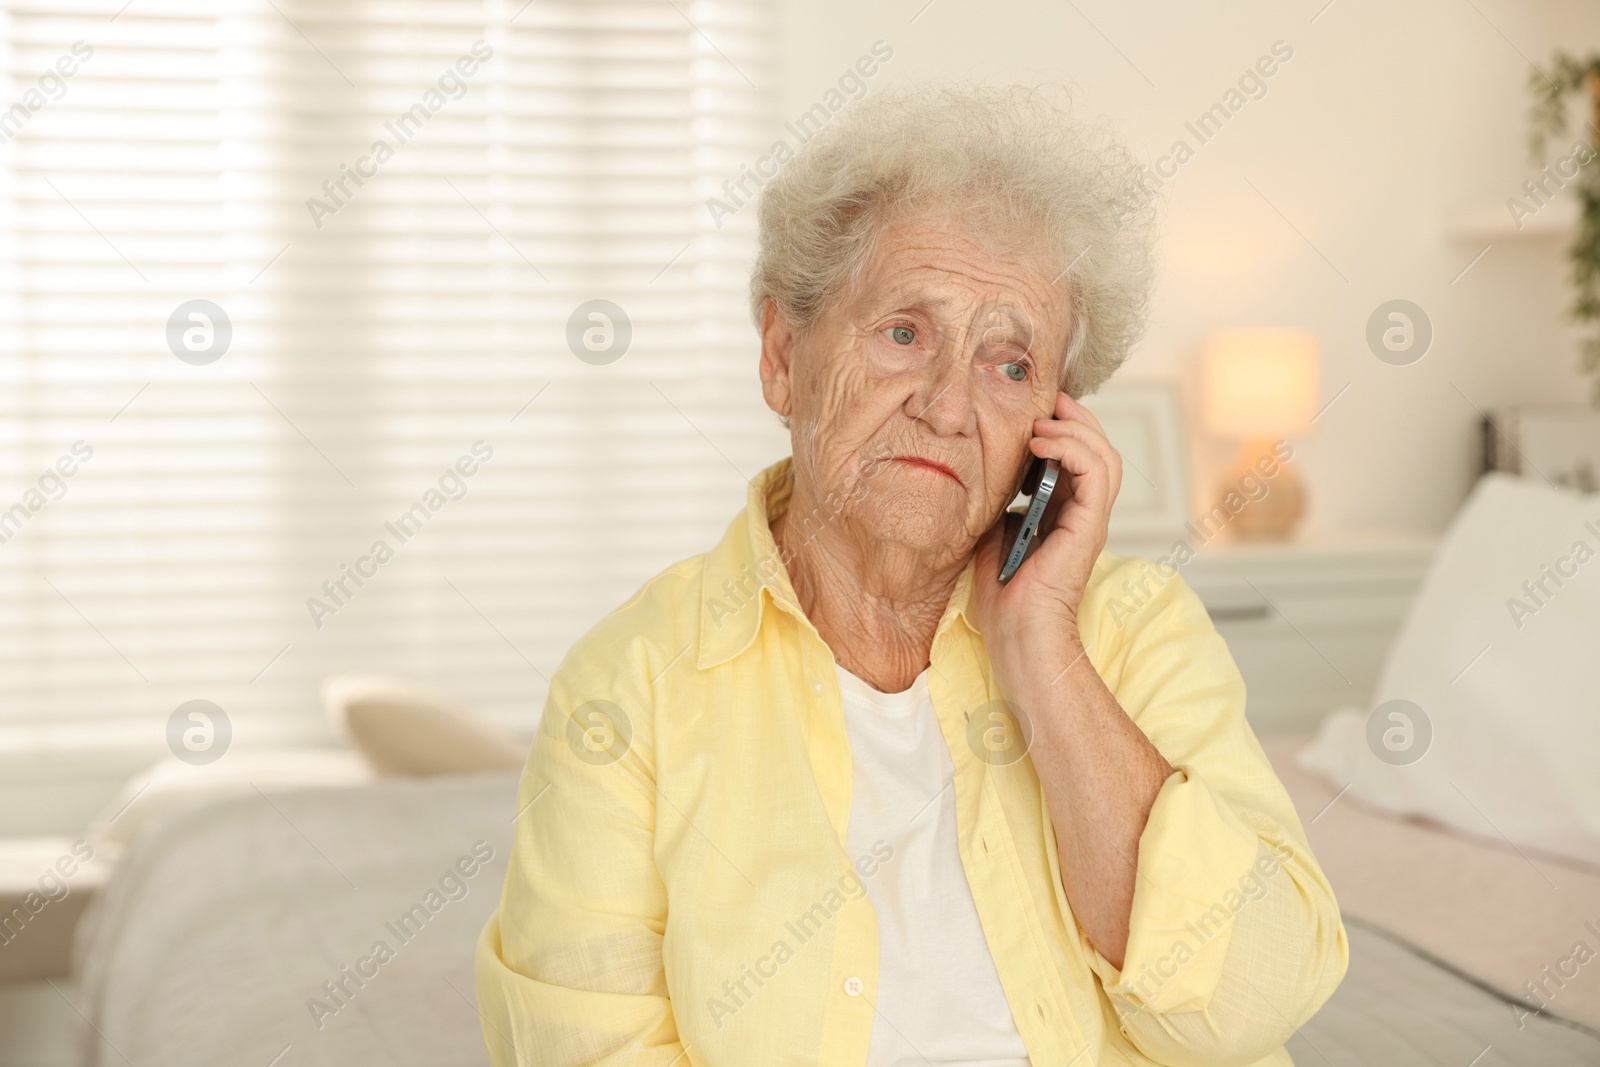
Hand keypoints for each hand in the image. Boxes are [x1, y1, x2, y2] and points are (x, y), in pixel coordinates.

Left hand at [974, 391, 1121, 652]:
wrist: (1016, 631)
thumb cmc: (1003, 594)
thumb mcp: (993, 531)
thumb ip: (1001, 501)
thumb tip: (989, 470)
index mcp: (1063, 514)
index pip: (1078, 458)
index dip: (1062, 430)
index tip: (1032, 414)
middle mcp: (1083, 513)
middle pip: (1098, 450)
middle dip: (1075, 419)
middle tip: (1048, 402)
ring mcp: (1090, 519)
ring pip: (1104, 455)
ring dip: (1074, 430)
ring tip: (1040, 423)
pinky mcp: (1090, 525)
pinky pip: (1097, 472)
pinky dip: (1072, 448)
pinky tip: (1041, 442)